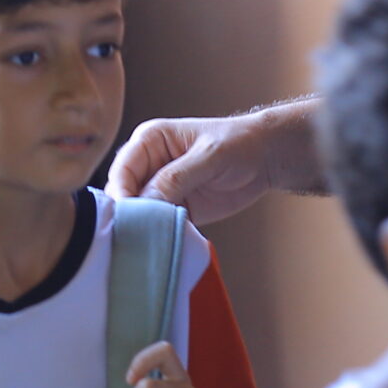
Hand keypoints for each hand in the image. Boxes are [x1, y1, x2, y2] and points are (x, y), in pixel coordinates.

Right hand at [106, 102, 317, 224]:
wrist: (266, 159)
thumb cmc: (238, 144)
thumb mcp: (209, 156)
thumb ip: (176, 177)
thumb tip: (145, 202)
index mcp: (149, 141)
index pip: (122, 171)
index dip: (121, 195)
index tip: (128, 218)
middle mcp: (148, 165)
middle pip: (124, 195)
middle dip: (130, 216)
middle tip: (138, 236)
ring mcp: (160, 189)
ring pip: (139, 214)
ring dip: (143, 229)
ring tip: (150, 244)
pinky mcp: (174, 209)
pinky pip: (158, 226)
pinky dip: (159, 236)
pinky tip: (163, 246)